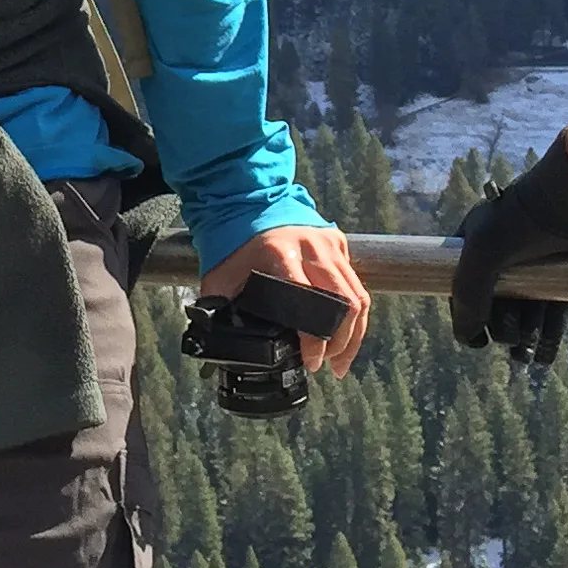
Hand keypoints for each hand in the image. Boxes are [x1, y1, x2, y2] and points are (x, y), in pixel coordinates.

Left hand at [200, 222, 369, 377]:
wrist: (248, 201)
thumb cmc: (234, 243)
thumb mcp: (220, 276)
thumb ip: (217, 308)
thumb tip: (210, 343)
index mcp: (280, 254)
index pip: (309, 304)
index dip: (314, 340)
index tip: (311, 362)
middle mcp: (312, 247)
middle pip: (343, 303)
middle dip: (339, 343)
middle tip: (328, 367)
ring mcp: (329, 243)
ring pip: (357, 296)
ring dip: (353, 334)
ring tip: (340, 360)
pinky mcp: (338, 242)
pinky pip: (357, 283)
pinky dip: (356, 314)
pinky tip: (347, 335)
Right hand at [448, 135, 567, 363]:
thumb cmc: (523, 220)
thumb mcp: (484, 254)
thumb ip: (468, 297)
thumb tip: (468, 338)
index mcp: (474, 245)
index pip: (462, 291)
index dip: (467, 319)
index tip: (478, 340)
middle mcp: (502, 257)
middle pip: (496, 306)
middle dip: (502, 330)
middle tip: (513, 337)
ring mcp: (534, 267)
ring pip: (526, 313)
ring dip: (524, 338)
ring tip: (527, 354)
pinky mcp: (563, 275)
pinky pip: (552, 313)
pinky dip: (547, 337)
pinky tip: (543, 357)